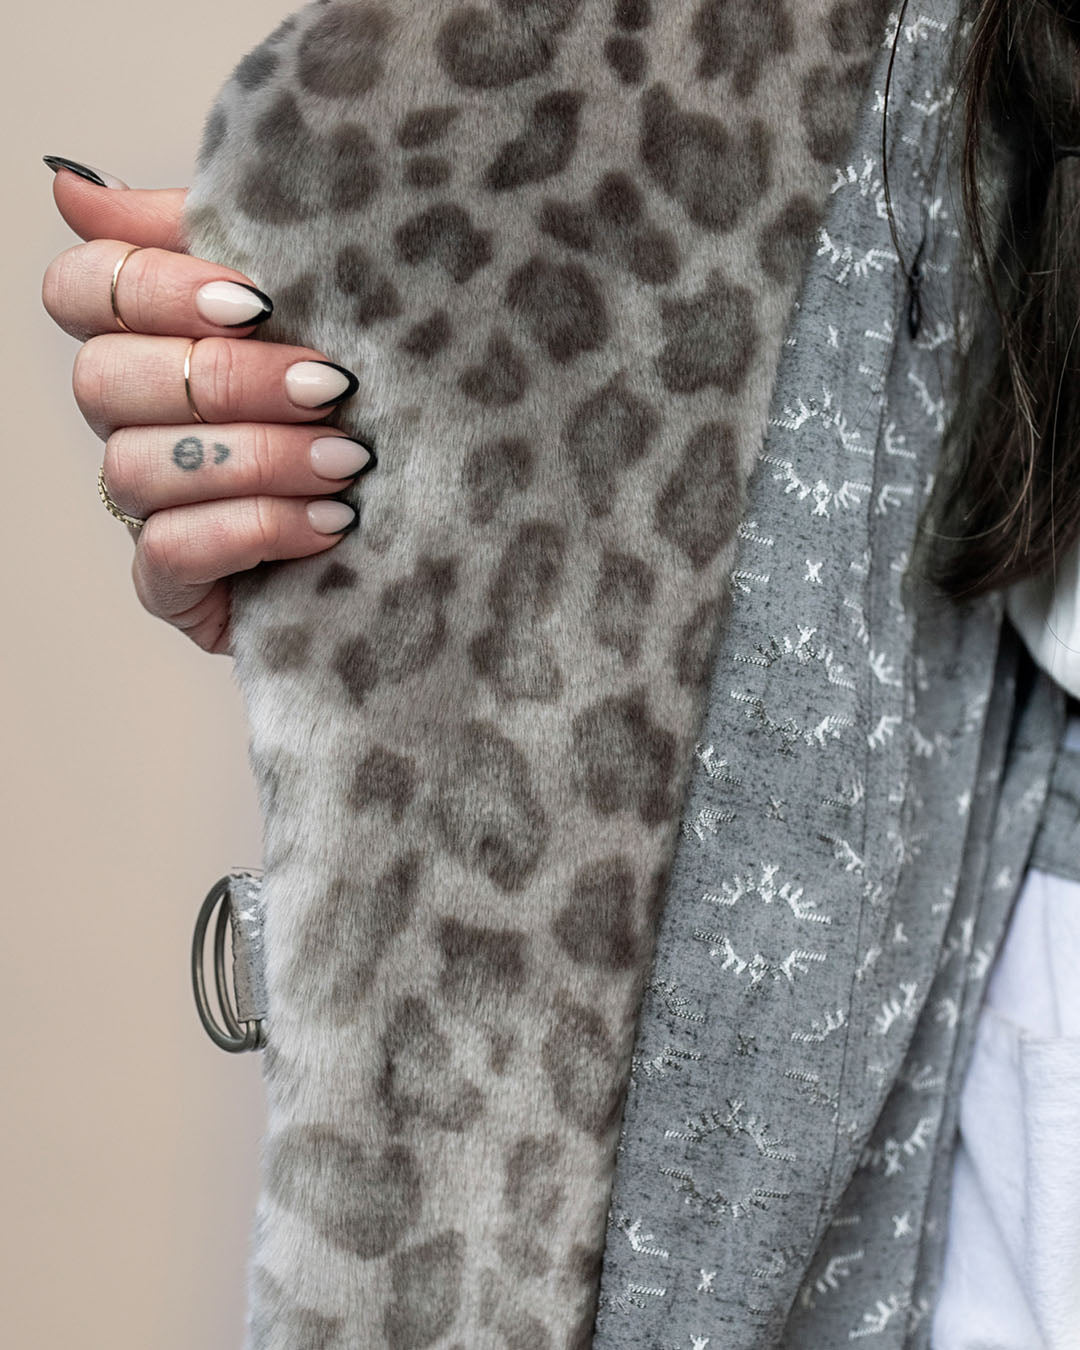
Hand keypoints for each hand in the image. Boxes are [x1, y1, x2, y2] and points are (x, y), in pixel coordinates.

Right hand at [41, 160, 374, 654]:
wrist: (432, 530)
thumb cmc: (361, 405)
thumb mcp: (306, 306)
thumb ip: (202, 235)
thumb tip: (72, 187)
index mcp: (150, 341)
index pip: (83, 289)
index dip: (157, 287)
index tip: (259, 300)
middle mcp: (132, 422)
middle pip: (105, 378)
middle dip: (230, 380)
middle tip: (330, 387)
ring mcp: (146, 507)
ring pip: (140, 466)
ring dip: (257, 458)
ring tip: (349, 460)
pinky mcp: (172, 585)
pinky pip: (172, 551)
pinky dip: (258, 528)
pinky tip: (332, 522)